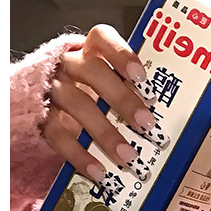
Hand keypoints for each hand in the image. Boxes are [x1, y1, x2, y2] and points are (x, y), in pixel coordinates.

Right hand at [41, 24, 165, 183]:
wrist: (42, 102)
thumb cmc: (90, 92)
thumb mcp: (108, 84)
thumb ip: (130, 91)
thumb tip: (169, 117)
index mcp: (89, 51)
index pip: (102, 38)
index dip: (122, 54)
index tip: (142, 78)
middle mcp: (69, 65)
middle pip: (93, 72)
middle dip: (122, 99)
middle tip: (147, 124)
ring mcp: (53, 89)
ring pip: (76, 103)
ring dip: (106, 132)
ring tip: (128, 156)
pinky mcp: (41, 116)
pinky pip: (58, 134)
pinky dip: (80, 155)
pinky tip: (99, 171)